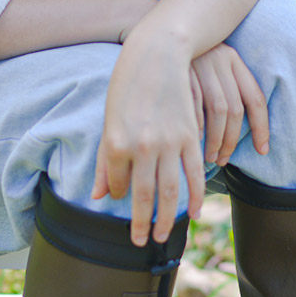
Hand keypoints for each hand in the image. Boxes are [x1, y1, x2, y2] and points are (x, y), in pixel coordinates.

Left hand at [92, 34, 204, 246]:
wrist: (157, 54)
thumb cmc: (127, 86)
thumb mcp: (109, 120)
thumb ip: (107, 161)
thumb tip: (100, 196)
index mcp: (118, 142)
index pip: (119, 183)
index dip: (119, 196)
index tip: (121, 201)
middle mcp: (143, 147)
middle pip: (143, 196)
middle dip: (141, 223)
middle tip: (139, 242)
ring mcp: (169, 143)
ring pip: (169, 190)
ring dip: (165, 218)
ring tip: (161, 236)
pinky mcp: (190, 137)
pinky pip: (194, 173)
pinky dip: (195, 196)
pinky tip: (193, 213)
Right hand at [190, 43, 268, 166]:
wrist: (153, 36)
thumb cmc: (184, 62)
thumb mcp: (209, 69)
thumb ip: (224, 93)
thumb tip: (235, 134)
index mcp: (233, 59)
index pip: (255, 98)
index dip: (261, 128)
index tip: (262, 150)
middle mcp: (220, 59)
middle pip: (235, 108)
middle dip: (232, 140)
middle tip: (224, 160)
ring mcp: (200, 64)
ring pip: (218, 110)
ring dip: (216, 139)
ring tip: (210, 157)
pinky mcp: (181, 70)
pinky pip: (195, 105)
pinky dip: (197, 126)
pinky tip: (195, 141)